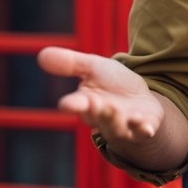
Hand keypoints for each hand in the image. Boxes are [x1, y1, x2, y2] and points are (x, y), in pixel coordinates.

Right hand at [37, 46, 163, 141]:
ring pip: (117, 128)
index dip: (72, 105)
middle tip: (96, 104)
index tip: (66, 105)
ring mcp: (123, 125)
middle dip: (97, 111)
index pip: (76, 105)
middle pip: (97, 116)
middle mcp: (103, 117)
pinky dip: (143, 130)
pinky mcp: (143, 128)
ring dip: (117, 121)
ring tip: (117, 111)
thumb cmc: (112, 83)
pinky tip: (146, 128)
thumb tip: (41, 54)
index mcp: (88, 102)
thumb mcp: (94, 67)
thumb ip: (71, 63)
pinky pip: (142, 132)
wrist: (138, 98)